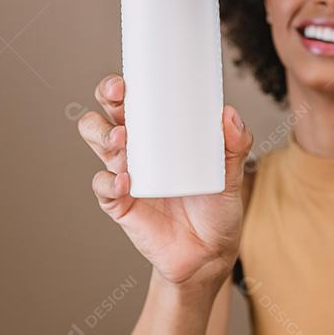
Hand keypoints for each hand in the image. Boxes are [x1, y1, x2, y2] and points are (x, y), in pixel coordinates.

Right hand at [77, 74, 253, 289]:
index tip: (126, 81)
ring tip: (124, 141)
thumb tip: (229, 116)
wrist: (210, 253)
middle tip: (119, 99)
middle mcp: (137, 149)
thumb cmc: (216, 206)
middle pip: (105, 115)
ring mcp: (125, 175)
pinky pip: (104, 188)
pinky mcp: (120, 204)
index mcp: (159, 134)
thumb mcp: (232, 174)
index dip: (120, 86)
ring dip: (104, 136)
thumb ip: (236, 146)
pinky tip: (126, 181)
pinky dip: (110, 182)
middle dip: (105, 102)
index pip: (132, 101)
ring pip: (97, 144)